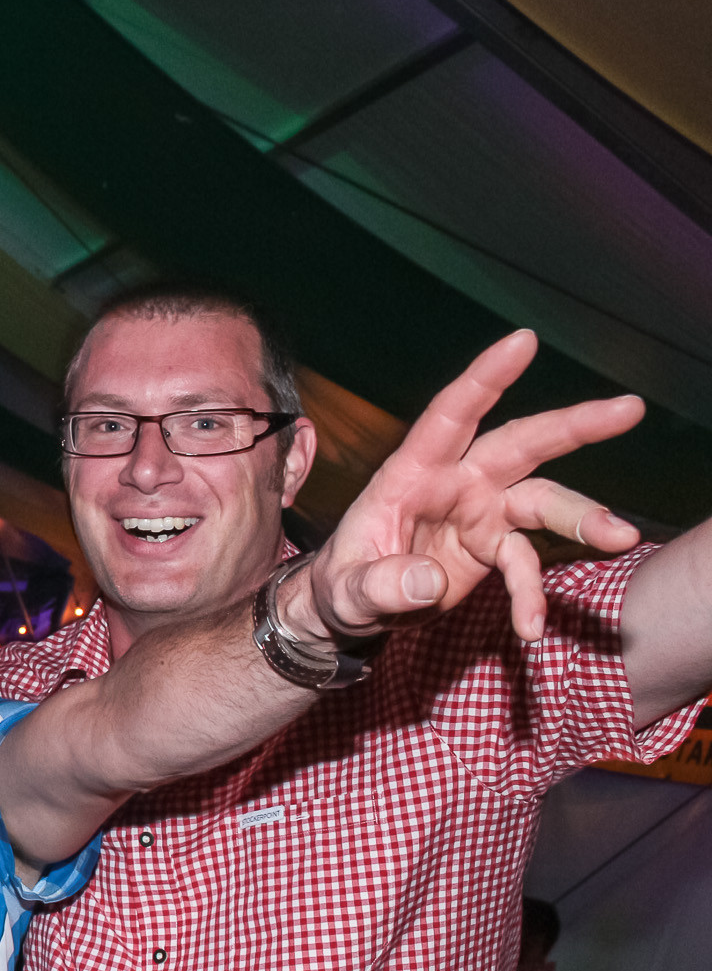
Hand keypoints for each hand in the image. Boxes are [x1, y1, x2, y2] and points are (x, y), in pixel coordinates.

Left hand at [298, 330, 643, 643]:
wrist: (349, 612)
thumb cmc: (341, 586)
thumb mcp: (346, 590)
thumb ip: (379, 585)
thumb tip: (426, 582)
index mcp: (411, 473)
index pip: (449, 416)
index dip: (485, 378)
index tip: (524, 341)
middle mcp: (454, 483)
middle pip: (520, 444)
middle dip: (574, 426)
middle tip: (628, 408)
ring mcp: (478, 513)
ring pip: (542, 499)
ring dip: (582, 517)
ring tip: (619, 536)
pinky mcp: (491, 547)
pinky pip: (524, 564)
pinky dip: (531, 595)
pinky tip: (530, 629)